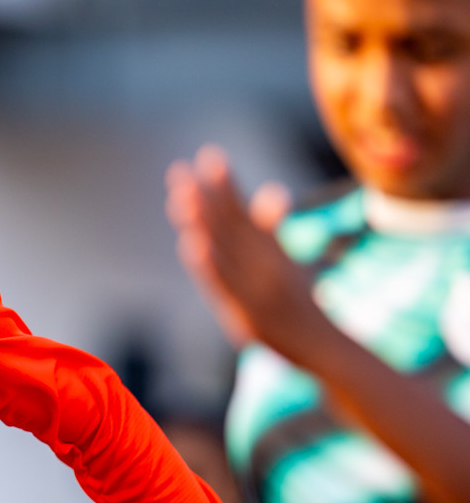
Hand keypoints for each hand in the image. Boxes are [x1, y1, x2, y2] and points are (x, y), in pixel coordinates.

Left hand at [165, 146, 328, 357]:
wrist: (323, 348)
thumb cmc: (299, 302)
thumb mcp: (285, 262)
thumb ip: (269, 229)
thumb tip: (271, 191)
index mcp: (268, 250)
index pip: (242, 211)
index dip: (225, 184)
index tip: (210, 154)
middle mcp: (263, 263)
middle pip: (229, 224)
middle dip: (205, 196)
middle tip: (180, 169)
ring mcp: (257, 287)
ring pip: (224, 249)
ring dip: (202, 222)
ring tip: (181, 197)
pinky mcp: (247, 312)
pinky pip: (224, 284)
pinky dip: (209, 264)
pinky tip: (191, 244)